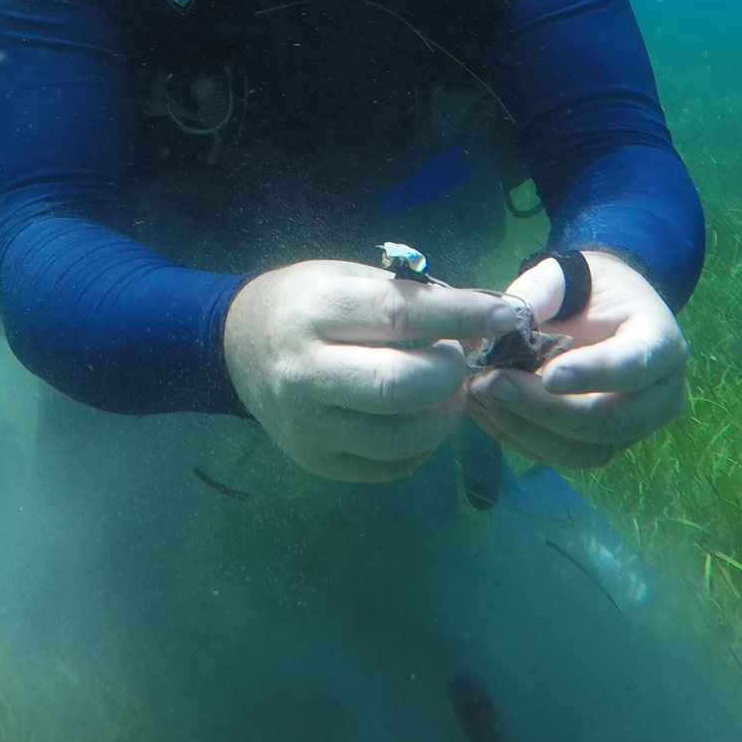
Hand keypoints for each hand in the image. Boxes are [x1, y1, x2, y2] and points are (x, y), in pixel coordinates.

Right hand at [224, 259, 525, 482]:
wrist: (235, 346)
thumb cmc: (305, 300)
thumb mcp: (348, 276)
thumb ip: (410, 297)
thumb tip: (483, 319)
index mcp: (315, 311)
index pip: (400, 315)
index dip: (461, 317)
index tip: (506, 315)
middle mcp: (305, 373)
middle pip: (401, 386)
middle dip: (450, 373)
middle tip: (460, 359)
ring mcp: (308, 426)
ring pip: (402, 438)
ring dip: (444, 415)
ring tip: (446, 391)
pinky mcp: (316, 462)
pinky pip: (391, 465)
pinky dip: (422, 443)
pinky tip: (419, 417)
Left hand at [466, 251, 687, 470]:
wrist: (597, 310)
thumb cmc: (586, 288)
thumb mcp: (564, 274)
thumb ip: (537, 293)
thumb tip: (503, 323)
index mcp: (661, 340)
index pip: (636, 365)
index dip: (594, 374)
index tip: (549, 376)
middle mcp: (660, 394)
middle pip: (612, 420)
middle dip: (547, 409)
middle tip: (492, 384)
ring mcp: (635, 428)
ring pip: (586, 451)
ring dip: (527, 429)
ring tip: (481, 395)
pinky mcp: (604, 446)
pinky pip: (564, 457)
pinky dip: (520, 438)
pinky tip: (486, 411)